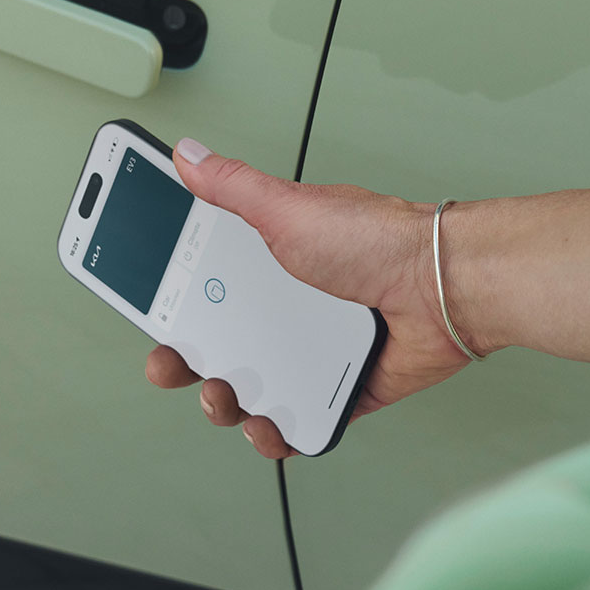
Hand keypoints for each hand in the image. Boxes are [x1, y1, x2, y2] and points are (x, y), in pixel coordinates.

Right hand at [144, 138, 477, 457]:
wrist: (441, 288)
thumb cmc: (378, 242)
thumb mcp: (289, 210)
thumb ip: (233, 187)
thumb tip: (188, 155)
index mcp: (272, 265)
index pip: (204, 286)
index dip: (171, 304)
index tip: (148, 315)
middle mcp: (291, 309)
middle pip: (219, 346)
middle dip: (184, 362)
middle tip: (171, 364)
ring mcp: (315, 352)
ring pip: (252, 391)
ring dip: (225, 403)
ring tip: (223, 395)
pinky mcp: (344, 390)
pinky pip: (301, 423)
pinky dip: (278, 433)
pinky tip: (267, 426)